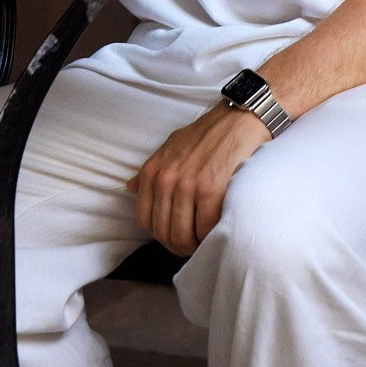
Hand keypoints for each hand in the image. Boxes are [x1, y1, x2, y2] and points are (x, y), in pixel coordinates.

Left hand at [124, 102, 269, 256]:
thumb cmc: (204, 135)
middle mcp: (166, 179)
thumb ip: (149, 171)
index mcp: (152, 171)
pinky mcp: (212, 190)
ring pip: (182, 235)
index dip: (159, 235)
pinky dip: (210, 236)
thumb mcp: (169, 147)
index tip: (174, 236)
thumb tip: (129, 188)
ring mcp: (188, 185)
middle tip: (192, 245)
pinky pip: (205, 229)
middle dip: (177, 245)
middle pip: (163, 232)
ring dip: (194, 245)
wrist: (236, 120)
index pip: (145, 220)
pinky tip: (217, 230)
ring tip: (204, 241)